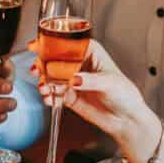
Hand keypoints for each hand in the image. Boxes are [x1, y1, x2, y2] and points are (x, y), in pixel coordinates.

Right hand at [31, 39, 158, 162]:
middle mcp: (79, 64)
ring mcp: (72, 80)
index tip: (39, 46)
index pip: (68, 44)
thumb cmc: (124, 95)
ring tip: (45, 89)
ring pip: (51, 77)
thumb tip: (74, 79)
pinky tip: (49, 99)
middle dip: (43, 64)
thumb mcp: (109, 83)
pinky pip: (53, 93)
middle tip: (38, 71)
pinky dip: (48, 96)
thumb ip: (90, 80)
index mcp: (90, 52)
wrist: (125, 119)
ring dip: (44, 82)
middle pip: (55, 59)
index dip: (52, 44)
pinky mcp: (68, 96)